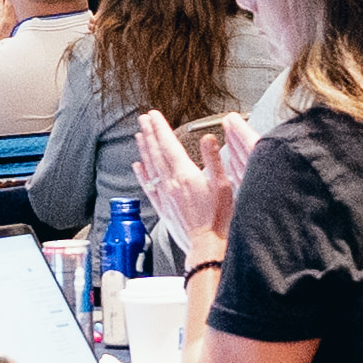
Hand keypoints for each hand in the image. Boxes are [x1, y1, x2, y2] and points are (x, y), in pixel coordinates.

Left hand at [129, 105, 233, 248]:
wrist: (206, 247)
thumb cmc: (219, 220)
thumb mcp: (224, 185)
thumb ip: (214, 160)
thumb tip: (208, 137)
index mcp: (185, 175)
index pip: (169, 145)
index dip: (160, 128)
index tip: (154, 115)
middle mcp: (171, 184)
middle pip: (156, 153)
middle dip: (149, 133)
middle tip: (143, 119)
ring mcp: (165, 196)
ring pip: (150, 167)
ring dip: (144, 149)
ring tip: (139, 135)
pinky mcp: (163, 208)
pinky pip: (148, 186)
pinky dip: (142, 174)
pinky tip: (138, 166)